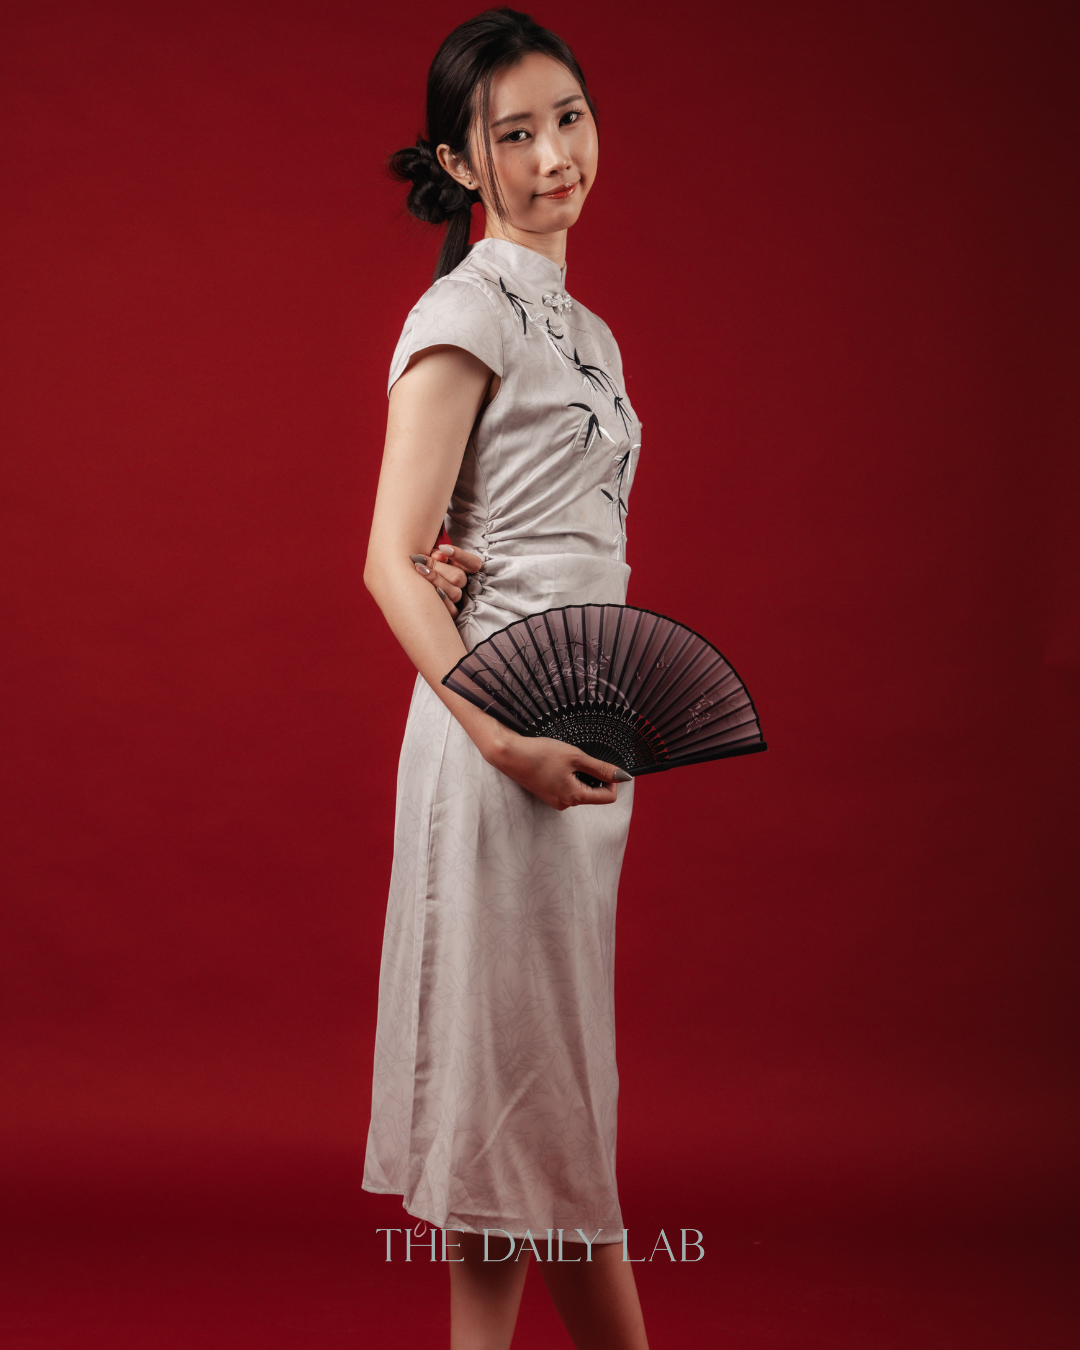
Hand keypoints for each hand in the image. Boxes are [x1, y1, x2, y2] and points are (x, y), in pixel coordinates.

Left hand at [409, 544, 482, 615]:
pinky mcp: (453, 613)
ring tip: (418, 569)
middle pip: (459, 577)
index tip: (443, 547)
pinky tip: (428, 590)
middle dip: (437, 567)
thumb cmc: (426, 569)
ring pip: (455, 593)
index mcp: (466, 570)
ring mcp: (461, 601)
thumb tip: (440, 555)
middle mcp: (467, 586)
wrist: (415, 591)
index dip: (460, 555)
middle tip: (419, 560)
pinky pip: (451, 610)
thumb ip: (438, 555)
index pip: (473, 563)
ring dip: (435, 580)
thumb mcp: (433, 559)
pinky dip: (440, 600)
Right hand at [486, 732, 630, 810]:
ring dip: (579, 775)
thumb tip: (623, 777)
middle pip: (593, 793)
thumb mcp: (576, 757)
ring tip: (564, 760)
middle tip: (579, 758)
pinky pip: (566, 788)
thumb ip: (601, 768)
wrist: (510, 754)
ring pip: (580, 790)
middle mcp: (565, 804)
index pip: (608, 797)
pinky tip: (555, 764)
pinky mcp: (547, 795)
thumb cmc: (541, 754)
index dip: (610, 780)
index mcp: (575, 797)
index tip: (601, 764)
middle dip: (593, 776)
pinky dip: (568, 776)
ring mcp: (554, 801)